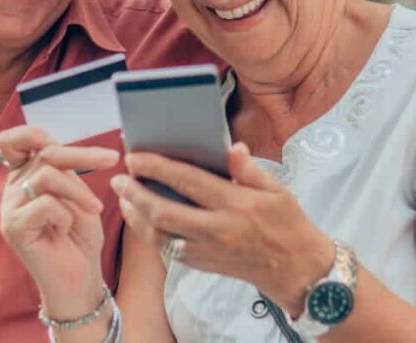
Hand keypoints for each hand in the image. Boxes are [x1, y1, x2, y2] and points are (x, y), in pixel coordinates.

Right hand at [0, 126, 119, 307]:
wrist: (80, 280)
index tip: (61, 139)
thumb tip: (59, 141)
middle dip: (83, 155)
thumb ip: (64, 168)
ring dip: (78, 191)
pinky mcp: (14, 229)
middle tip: (112, 159)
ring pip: (47, 176)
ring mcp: (10, 210)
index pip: (14, 141)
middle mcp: (12, 190)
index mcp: (23, 177)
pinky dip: (65, 215)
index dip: (33, 132)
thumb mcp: (76, 193)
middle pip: (43, 153)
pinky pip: (46, 204)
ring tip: (93, 209)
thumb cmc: (80, 237)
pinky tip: (65, 231)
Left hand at [110, 143, 332, 314]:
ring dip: (137, 216)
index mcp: (235, 204)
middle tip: (119, 179)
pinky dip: (151, 234)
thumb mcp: (276, 190)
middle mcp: (218, 229)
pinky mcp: (203, 265)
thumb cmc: (287, 224)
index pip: (188, 181)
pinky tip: (141, 219)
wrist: (296, 270)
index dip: (157, 167)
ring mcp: (208, 250)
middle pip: (165, 212)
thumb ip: (248, 169)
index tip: (135, 157)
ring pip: (161, 236)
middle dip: (137, 194)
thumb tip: (232, 146)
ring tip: (123, 198)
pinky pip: (169, 250)